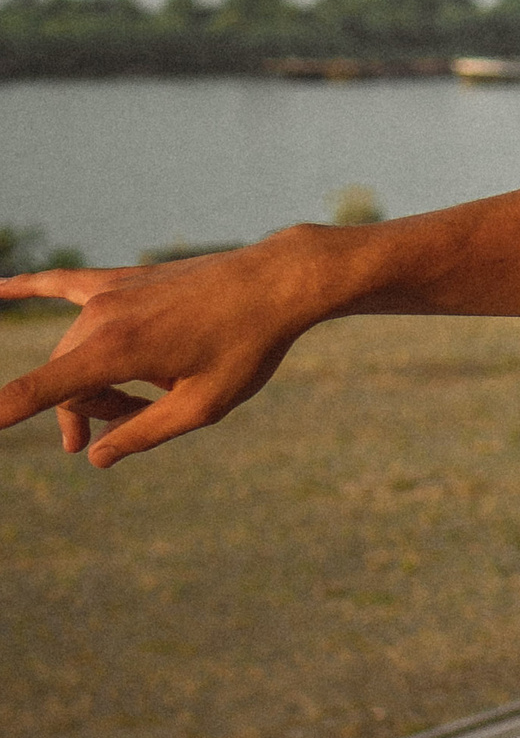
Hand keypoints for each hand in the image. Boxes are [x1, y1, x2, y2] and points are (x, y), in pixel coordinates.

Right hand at [0, 244, 323, 467]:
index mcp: (119, 351)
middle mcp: (102, 317)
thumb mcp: (204, 406)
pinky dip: (25, 287)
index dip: (9, 408)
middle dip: (89, 413)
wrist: (274, 283)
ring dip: (97, 380)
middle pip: (69, 379)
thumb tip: (98, 457)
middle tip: (127, 427)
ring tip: (144, 396)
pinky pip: (61, 283)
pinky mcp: (121, 279)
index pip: (46, 387)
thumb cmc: (246, 347)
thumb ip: (144, 433)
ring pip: (75, 349)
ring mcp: (108, 292)